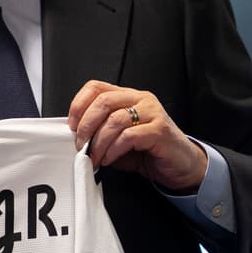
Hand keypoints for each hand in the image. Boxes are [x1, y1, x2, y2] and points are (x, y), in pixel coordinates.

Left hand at [67, 80, 207, 192]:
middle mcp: (140, 100)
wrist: (180, 165)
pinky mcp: (160, 130)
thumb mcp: (118, 139)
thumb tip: (77, 137)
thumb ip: (100, 132)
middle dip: (86, 125)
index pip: (96, 87)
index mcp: (128, 97)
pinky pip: (129, 136)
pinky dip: (114, 149)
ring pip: (115, 119)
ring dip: (99, 142)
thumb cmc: (148, 151)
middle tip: (81, 144)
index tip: (71, 125)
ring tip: (95, 156)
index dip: (79, 104)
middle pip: (103, 101)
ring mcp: (152, 113)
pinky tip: (109, 158)